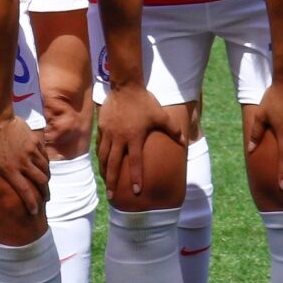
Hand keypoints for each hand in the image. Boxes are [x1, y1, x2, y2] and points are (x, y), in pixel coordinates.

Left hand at [0, 113, 49, 215]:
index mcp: (10, 170)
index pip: (25, 191)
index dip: (31, 203)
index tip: (34, 211)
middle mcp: (23, 163)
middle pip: (41, 182)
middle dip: (45, 193)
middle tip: (44, 199)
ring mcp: (31, 152)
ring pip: (45, 170)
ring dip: (46, 179)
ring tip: (44, 184)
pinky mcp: (36, 142)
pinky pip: (45, 157)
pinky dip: (45, 165)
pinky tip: (43, 168)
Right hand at [96, 83, 183, 198]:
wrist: (125, 86)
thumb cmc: (144, 102)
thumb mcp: (161, 115)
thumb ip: (172, 129)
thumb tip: (183, 141)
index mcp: (134, 138)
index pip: (135, 162)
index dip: (135, 178)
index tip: (135, 191)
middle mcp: (119, 138)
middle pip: (113, 164)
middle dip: (111, 181)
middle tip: (111, 195)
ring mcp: (108, 133)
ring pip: (103, 156)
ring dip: (104, 170)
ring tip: (104, 181)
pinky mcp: (102, 126)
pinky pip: (100, 144)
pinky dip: (100, 155)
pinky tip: (101, 161)